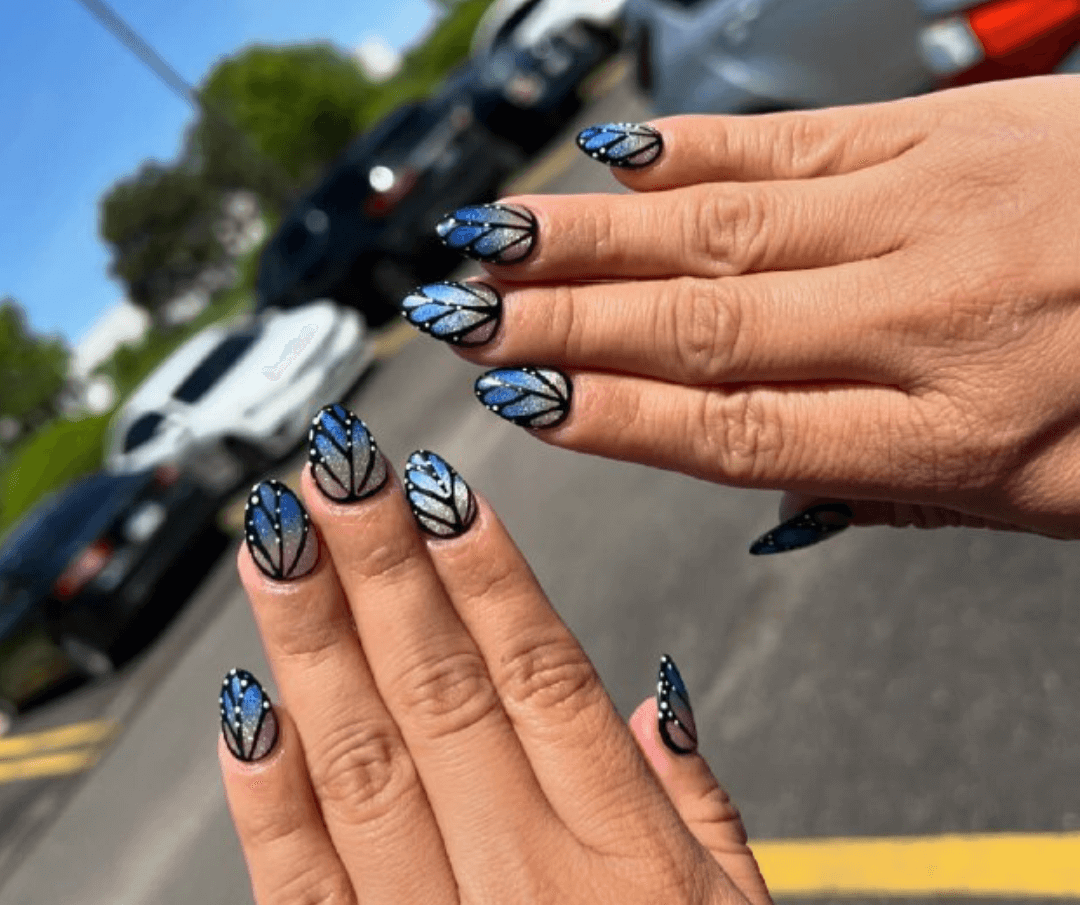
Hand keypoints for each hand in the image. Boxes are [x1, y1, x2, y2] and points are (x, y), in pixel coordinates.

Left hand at [219, 406, 771, 903]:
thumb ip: (700, 809)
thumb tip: (656, 689)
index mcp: (625, 861)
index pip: (542, 677)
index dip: (488, 573)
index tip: (438, 487)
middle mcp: (526, 887)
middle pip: (442, 693)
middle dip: (381, 569)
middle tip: (337, 470)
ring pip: (362, 767)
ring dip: (311, 645)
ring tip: (277, 542)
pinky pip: (305, 894)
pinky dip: (266, 799)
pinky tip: (242, 705)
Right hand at [415, 76, 1079, 543]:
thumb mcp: (1050, 506)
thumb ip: (898, 492)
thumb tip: (768, 489)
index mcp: (954, 437)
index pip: (735, 431)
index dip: (612, 415)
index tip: (519, 404)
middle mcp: (926, 318)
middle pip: (698, 322)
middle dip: (559, 322)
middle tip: (457, 317)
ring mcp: (930, 207)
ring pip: (719, 224)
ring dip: (588, 234)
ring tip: (492, 241)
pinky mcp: (944, 128)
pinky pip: (788, 139)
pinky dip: (689, 147)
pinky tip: (615, 154)